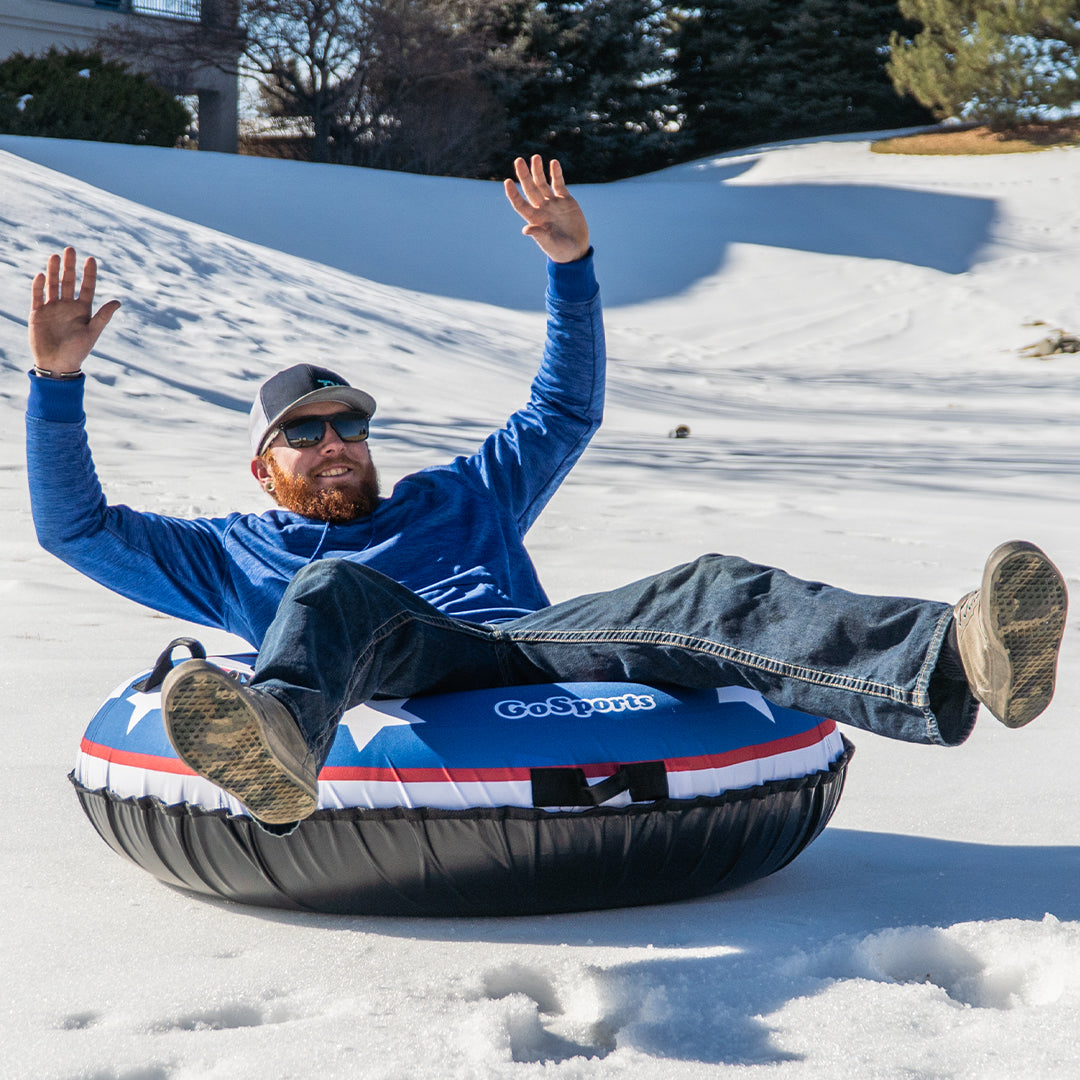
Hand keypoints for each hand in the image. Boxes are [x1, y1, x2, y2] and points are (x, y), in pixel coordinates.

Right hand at [29, 247, 120, 372]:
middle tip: (71, 249)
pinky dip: (39, 286)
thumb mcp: (92, 332)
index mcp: (83, 310)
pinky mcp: (38, 313)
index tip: (91, 259)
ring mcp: (52, 308)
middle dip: (70, 266)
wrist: (58, 364)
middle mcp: (68, 306)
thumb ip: (103, 316)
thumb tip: (119, 301)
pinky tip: (42, 275)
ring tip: (55, 256)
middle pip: (69, 281)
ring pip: (53, 285)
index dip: (89, 274)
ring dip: (54, 271)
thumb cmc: (78, 351)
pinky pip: (38, 296)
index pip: (87, 287)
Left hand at [504, 156, 589, 262]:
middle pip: (529, 188)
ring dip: (538, 170)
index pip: (520, 203)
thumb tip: (525, 229)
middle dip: (524, 175)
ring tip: (535, 157)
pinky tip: (553, 163)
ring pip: (542, 183)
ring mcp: (553, 203)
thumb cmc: (561, 251)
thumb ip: (539, 235)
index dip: (513, 194)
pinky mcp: (566, 200)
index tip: (508, 182)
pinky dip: (556, 174)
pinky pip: (559, 184)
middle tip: (518, 160)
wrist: (577, 250)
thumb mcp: (550, 244)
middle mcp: (541, 208)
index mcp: (535, 219)